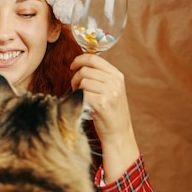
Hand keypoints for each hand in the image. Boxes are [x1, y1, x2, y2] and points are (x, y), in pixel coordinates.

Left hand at [70, 53, 139, 181]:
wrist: (118, 133)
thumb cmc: (111, 111)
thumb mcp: (111, 89)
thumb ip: (100, 76)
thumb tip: (81, 63)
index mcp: (117, 75)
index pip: (94, 58)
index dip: (79, 60)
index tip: (73, 66)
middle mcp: (115, 82)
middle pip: (85, 70)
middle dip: (76, 77)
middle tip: (76, 87)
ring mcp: (110, 92)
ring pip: (83, 81)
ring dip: (76, 88)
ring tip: (81, 96)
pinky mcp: (102, 103)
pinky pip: (82, 93)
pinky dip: (78, 97)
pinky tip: (83, 103)